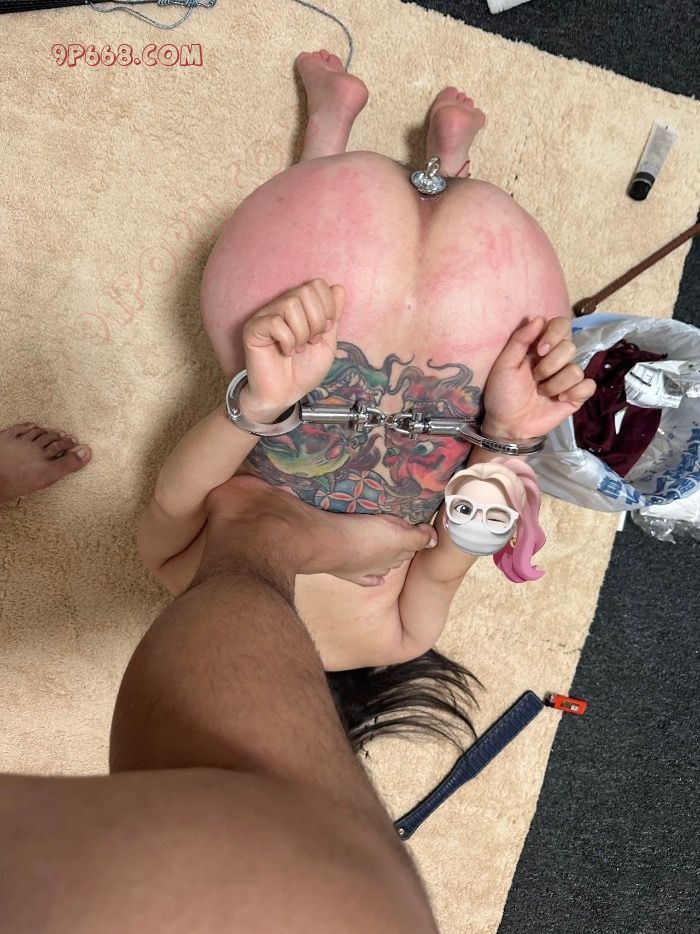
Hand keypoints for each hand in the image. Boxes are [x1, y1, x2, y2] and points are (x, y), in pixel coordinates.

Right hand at [241, 279, 344, 420]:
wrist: (286, 394)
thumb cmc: (303, 370)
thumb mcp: (327, 343)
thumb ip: (333, 316)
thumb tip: (339, 288)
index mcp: (300, 306)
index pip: (318, 285)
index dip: (328, 307)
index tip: (324, 331)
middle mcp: (281, 306)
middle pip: (306, 291)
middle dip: (317, 321)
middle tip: (310, 342)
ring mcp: (266, 316)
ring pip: (291, 304)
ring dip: (301, 332)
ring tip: (298, 348)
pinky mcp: (253, 328)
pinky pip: (275, 323)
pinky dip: (287, 341)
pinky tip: (285, 352)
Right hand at [330, 513, 438, 586]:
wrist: (325, 545)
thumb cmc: (362, 536)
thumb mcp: (395, 532)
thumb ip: (417, 538)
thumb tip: (435, 541)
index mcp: (397, 553)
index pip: (414, 545)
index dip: (417, 536)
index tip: (418, 526)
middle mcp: (384, 565)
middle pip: (400, 556)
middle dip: (404, 547)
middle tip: (403, 533)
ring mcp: (366, 571)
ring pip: (384, 566)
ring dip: (388, 559)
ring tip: (389, 550)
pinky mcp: (348, 573)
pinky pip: (366, 579)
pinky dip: (374, 578)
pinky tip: (379, 580)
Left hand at [482, 316, 596, 438]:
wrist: (508, 424)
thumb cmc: (502, 394)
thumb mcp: (504, 364)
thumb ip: (520, 340)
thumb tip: (539, 318)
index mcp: (540, 347)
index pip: (561, 325)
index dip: (554, 334)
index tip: (539, 351)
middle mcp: (557, 359)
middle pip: (570, 346)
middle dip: (550, 365)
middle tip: (535, 378)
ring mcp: (567, 378)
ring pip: (576, 369)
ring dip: (555, 384)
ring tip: (541, 392)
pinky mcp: (576, 395)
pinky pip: (588, 385)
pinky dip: (574, 393)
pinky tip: (559, 400)